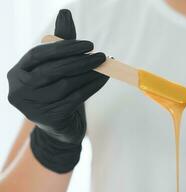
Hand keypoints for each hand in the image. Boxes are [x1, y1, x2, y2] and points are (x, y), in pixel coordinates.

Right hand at [7, 9, 108, 172]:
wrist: (58, 123)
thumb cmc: (55, 89)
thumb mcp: (55, 67)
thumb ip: (60, 43)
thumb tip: (65, 12)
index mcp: (17, 72)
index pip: (39, 55)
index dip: (64, 48)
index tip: (88, 44)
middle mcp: (19, 90)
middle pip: (53, 70)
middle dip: (81, 61)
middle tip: (102, 55)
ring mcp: (32, 107)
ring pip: (66, 85)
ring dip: (89, 74)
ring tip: (105, 66)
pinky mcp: (49, 118)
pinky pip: (75, 98)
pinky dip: (92, 87)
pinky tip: (103, 80)